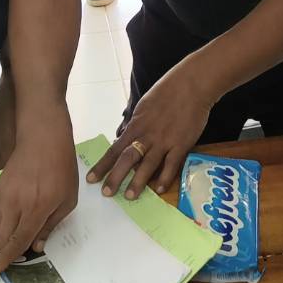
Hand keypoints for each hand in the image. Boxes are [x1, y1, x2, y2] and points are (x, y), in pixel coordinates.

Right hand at [0, 104, 78, 275]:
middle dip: (4, 251)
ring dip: (6, 234)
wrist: (43, 137)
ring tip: (21, 229)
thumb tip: (35, 246)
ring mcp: (4, 194)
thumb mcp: (67, 200)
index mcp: (36, 209)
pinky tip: (20, 210)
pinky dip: (6, 218)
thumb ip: (50, 226)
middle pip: (1, 237)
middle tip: (14, 255)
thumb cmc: (62, 169)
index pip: (16, 241)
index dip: (4, 260)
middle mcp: (16, 204)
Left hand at [89, 66, 211, 199]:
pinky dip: (165, 177)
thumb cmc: (167, 92)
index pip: (115, 149)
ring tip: (129, 196)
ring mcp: (164, 141)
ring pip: (148, 164)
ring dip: (138, 181)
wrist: (191, 85)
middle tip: (106, 193)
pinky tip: (158, 189)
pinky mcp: (181, 144)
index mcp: (136, 125)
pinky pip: (172, 164)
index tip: (91, 179)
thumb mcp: (144, 107)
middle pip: (127, 158)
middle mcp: (147, 135)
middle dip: (115, 176)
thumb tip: (125, 139)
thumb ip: (136, 125)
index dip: (103, 165)